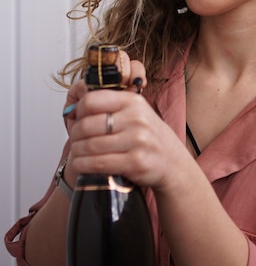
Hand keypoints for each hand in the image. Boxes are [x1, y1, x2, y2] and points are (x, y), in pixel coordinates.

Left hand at [66, 52, 185, 190]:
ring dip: (77, 153)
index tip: (77, 120)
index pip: (91, 100)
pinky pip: (98, 163)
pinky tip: (82, 165)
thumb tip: (73, 109)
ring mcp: (137, 140)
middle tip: (74, 142)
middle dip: (74, 136)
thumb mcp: (135, 113)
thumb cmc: (149, 137)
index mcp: (133, 101)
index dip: (78, 111)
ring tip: (76, 155)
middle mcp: (136, 118)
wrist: (173, 162)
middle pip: (87, 125)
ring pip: (90, 146)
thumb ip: (110, 107)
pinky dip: (84, 165)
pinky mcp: (135, 162)